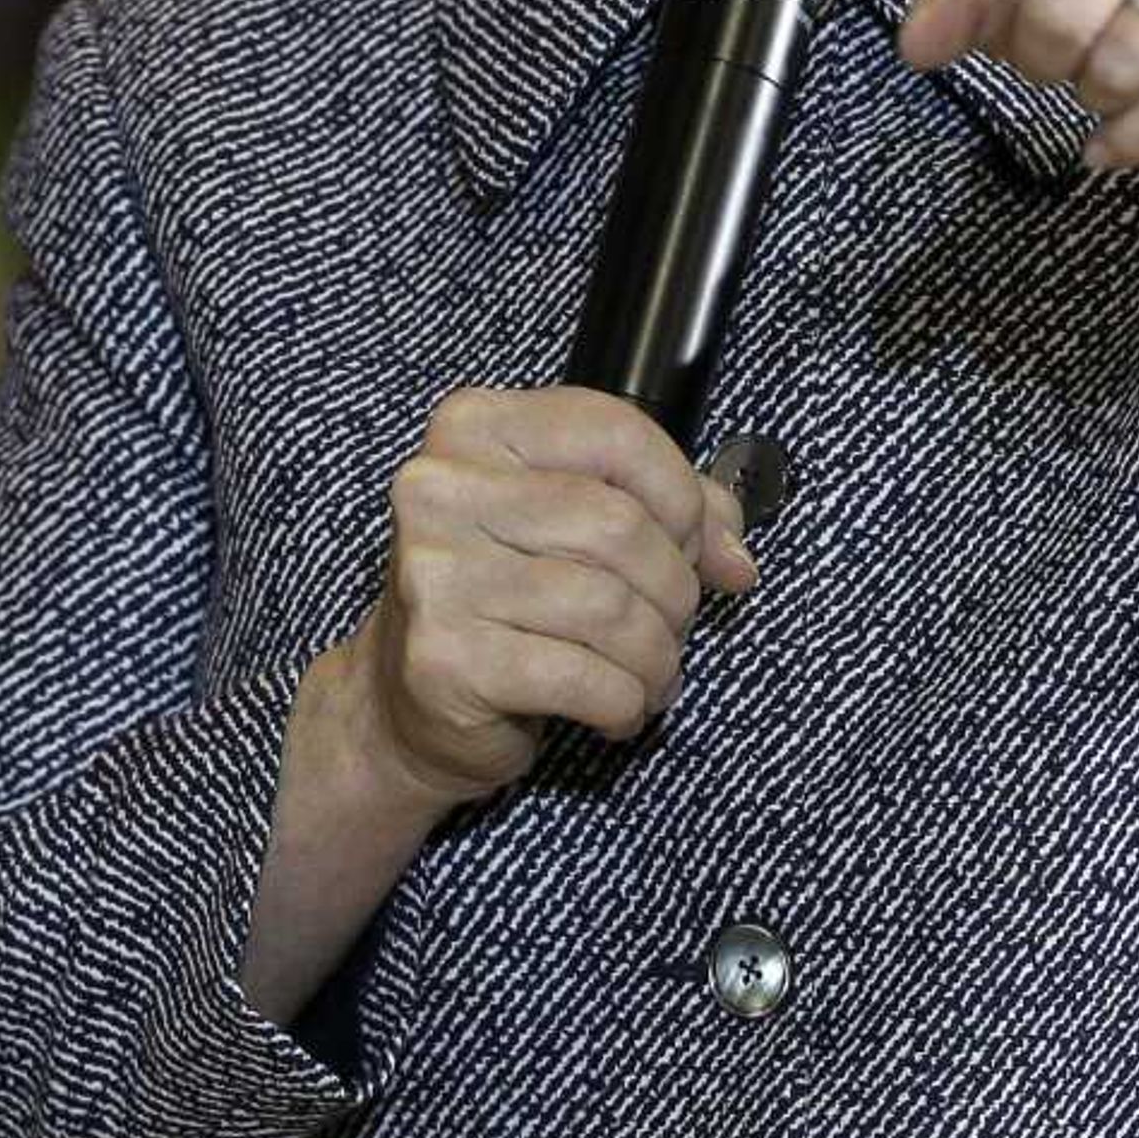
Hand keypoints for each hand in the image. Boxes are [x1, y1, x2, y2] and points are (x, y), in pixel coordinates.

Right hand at [333, 387, 760, 811]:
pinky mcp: (444, 658)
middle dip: (674, 589)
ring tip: (651, 674)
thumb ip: (667, 513)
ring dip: (656, 655)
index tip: (697, 547)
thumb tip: (736, 555)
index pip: (615, 432)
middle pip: (618, 525)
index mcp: (476, 428)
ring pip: (609, 607)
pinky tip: (616, 708)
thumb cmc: (505, 598)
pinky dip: (624, 702)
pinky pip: (584, 678)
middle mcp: (441, 488)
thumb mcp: (576, 526)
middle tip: (673, 626)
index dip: (681, 496)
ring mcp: (435, 573)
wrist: (402, 699)